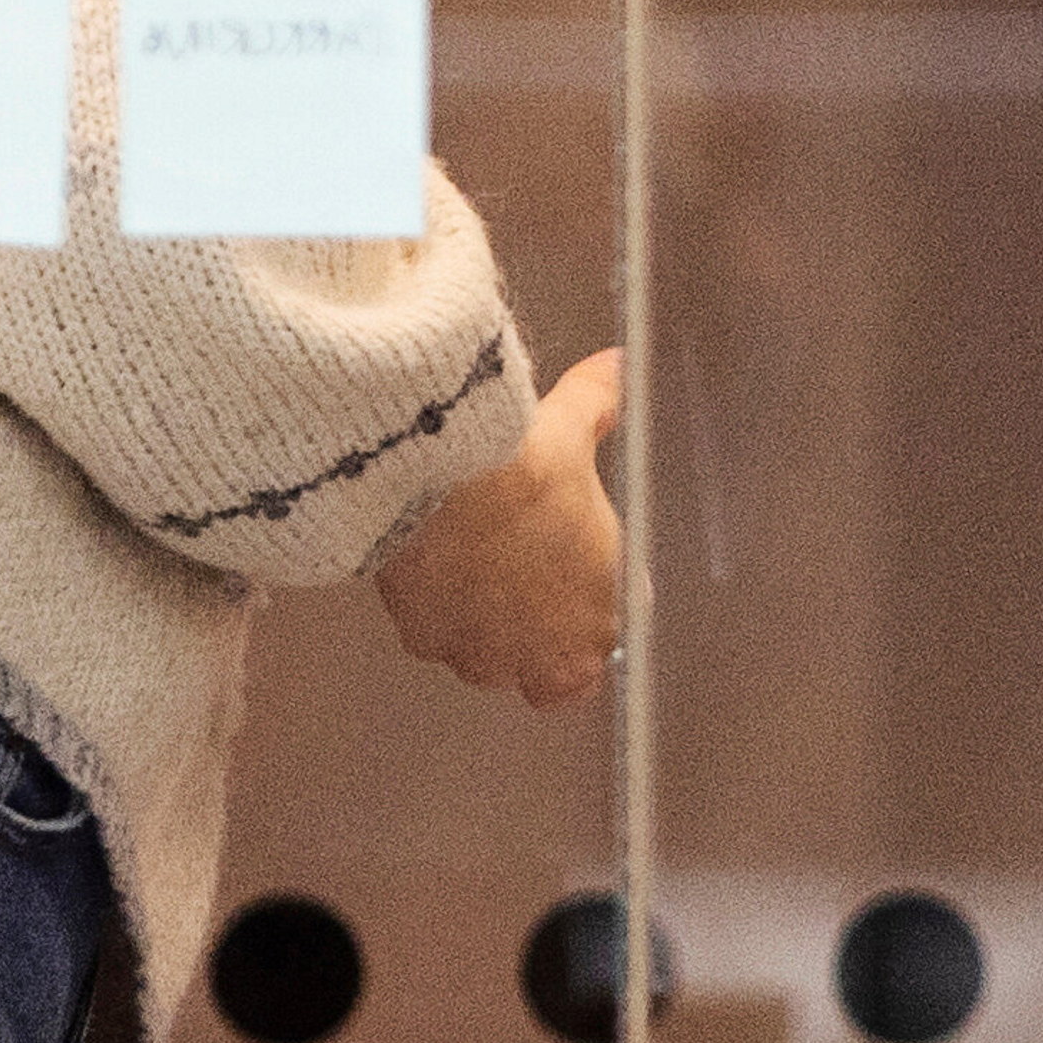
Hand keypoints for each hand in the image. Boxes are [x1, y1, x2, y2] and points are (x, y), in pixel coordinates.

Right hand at [374, 345, 623, 706]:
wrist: (439, 483)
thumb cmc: (522, 467)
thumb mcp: (572, 424)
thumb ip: (599, 403)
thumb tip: (616, 367)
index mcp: (599, 614)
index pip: (601, 655)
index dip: (587, 627)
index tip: (579, 596)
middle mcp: (544, 648)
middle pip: (545, 675)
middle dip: (537, 642)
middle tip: (524, 592)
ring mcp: (483, 652)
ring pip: (487, 662)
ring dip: (486, 632)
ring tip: (479, 576)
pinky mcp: (426, 641)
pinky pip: (436, 639)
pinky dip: (436, 613)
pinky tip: (436, 572)